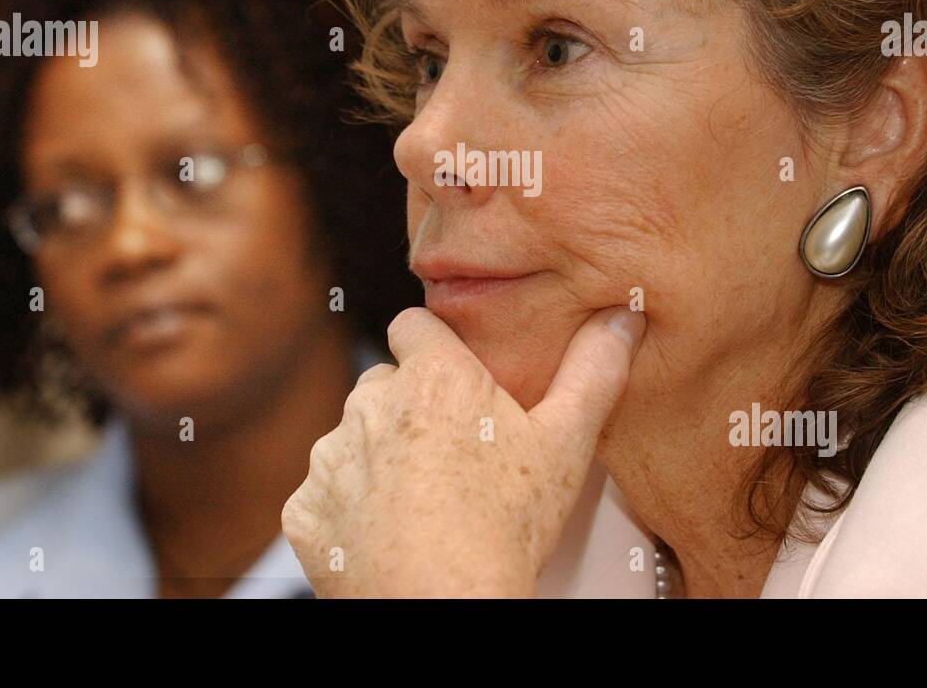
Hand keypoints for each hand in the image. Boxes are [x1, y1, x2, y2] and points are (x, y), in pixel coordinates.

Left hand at [281, 305, 645, 596]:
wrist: (443, 606)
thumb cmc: (507, 528)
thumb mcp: (566, 445)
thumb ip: (593, 372)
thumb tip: (622, 319)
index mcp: (431, 375)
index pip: (414, 325)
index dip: (434, 348)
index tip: (455, 380)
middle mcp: (370, 403)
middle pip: (385, 385)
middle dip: (410, 409)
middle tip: (451, 455)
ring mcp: (331, 457)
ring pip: (353, 440)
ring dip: (377, 459)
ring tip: (422, 503)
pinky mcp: (304, 508)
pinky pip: (324, 494)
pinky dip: (348, 509)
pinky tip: (386, 534)